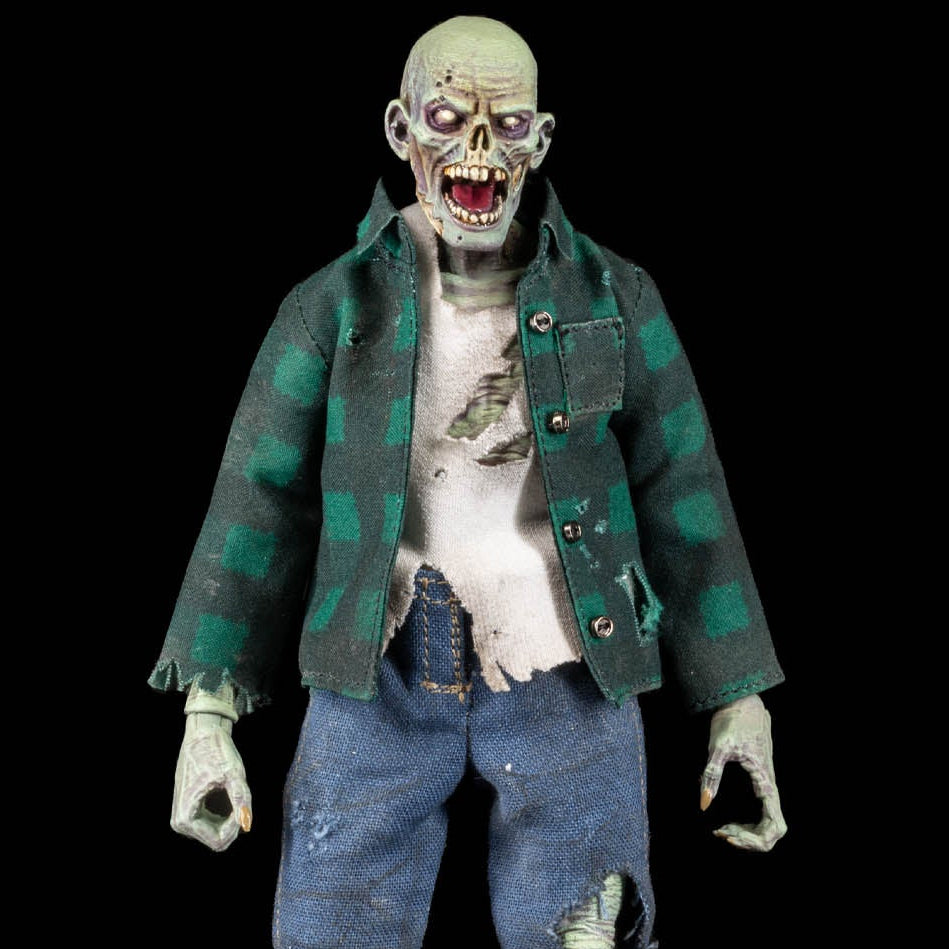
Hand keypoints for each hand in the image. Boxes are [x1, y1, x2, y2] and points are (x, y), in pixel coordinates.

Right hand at [171, 711, 251, 851]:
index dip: (236, 826)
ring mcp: (183, 817)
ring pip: (216, 830)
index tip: (243, 803)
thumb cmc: (216, 752)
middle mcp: (181, 823)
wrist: (202, 733)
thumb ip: (241, 799)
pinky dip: (224, 810)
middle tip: (239, 793)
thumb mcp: (233, 774)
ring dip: (229, 815)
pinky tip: (225, 789)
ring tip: (230, 788)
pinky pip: (212, 822)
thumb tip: (246, 825)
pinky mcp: (189, 810)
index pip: (219, 841)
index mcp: (186, 819)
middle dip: (233, 820)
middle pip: (217, 838)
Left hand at [699, 694, 785, 851]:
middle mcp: (770, 787)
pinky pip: (760, 811)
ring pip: (766, 823)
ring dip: (747, 833)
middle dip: (748, 840)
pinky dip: (746, 822)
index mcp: (766, 782)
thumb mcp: (718, 747)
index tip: (729, 835)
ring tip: (721, 831)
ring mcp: (766, 784)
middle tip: (721, 834)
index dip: (756, 841)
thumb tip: (704, 804)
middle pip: (772, 830)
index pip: (775, 827)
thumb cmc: (732, 720)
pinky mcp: (759, 780)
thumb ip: (711, 775)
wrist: (740, 699)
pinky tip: (726, 821)